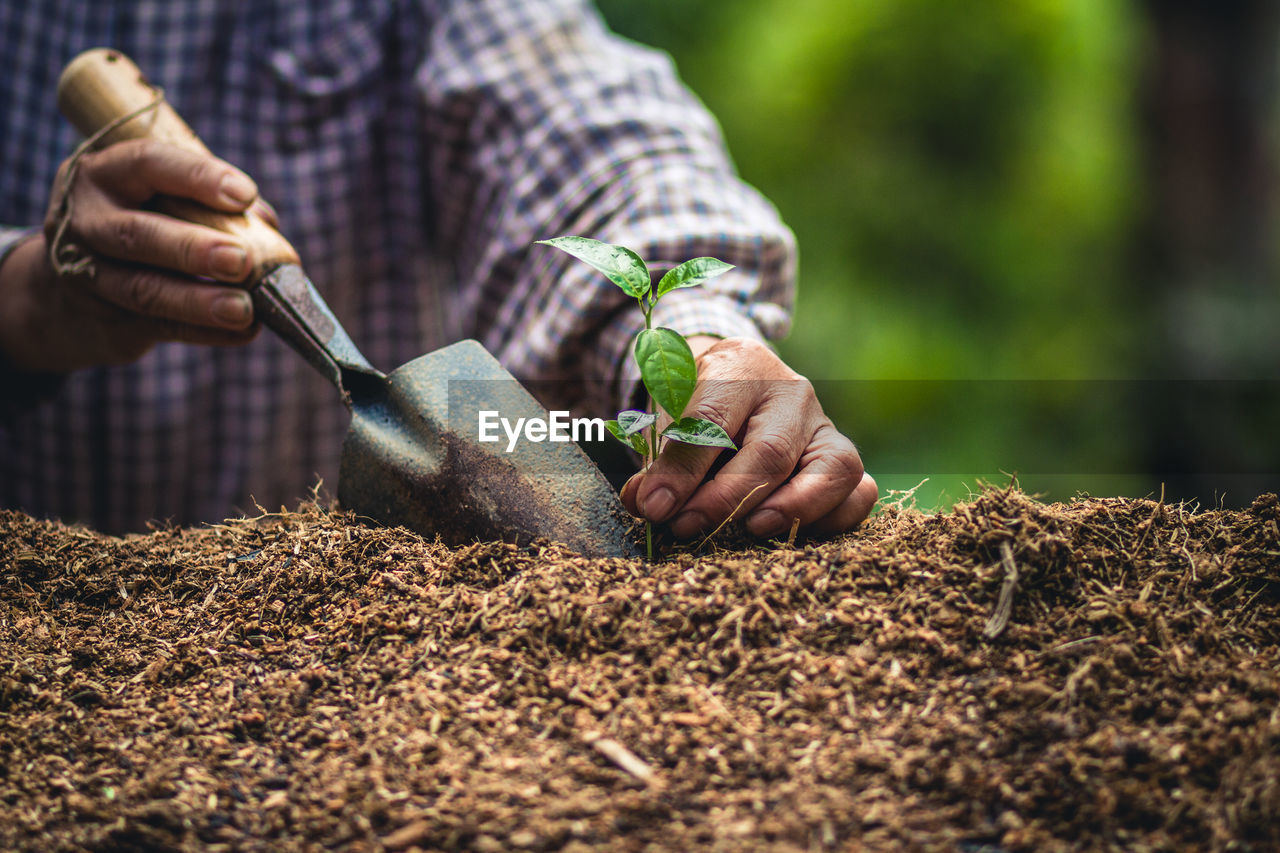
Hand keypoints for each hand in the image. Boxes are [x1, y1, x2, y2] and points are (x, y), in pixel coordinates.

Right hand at [0, 139, 268, 373]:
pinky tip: (242, 331)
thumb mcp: (160, 199)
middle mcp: (86, 220)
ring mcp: (88, 275)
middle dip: (192, 249)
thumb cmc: (140, 225)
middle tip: (241, 261)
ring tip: (245, 310)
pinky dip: (206, 331)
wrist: (67, 291)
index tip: (245, 194)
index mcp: (104, 174)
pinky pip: (159, 327)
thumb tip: (265, 221)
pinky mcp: (105, 320)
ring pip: (144, 289)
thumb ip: (210, 203)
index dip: (197, 178)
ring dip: (199, 301)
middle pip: (136, 234)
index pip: (147, 163)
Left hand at [620, 336, 877, 538]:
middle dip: (726, 498)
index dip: (682, 469)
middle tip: (687, 527)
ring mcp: (825, 425)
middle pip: (771, 451)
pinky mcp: (843, 458)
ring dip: (792, 509)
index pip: (714, 418)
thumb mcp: (669, 416)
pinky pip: (859, 491)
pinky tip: (793, 537)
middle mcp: (792, 393)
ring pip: (833, 468)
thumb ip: (658, 459)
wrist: (737, 382)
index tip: (653, 507)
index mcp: (740, 367)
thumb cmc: (699, 404)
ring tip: (752, 532)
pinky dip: (834, 519)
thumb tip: (646, 504)